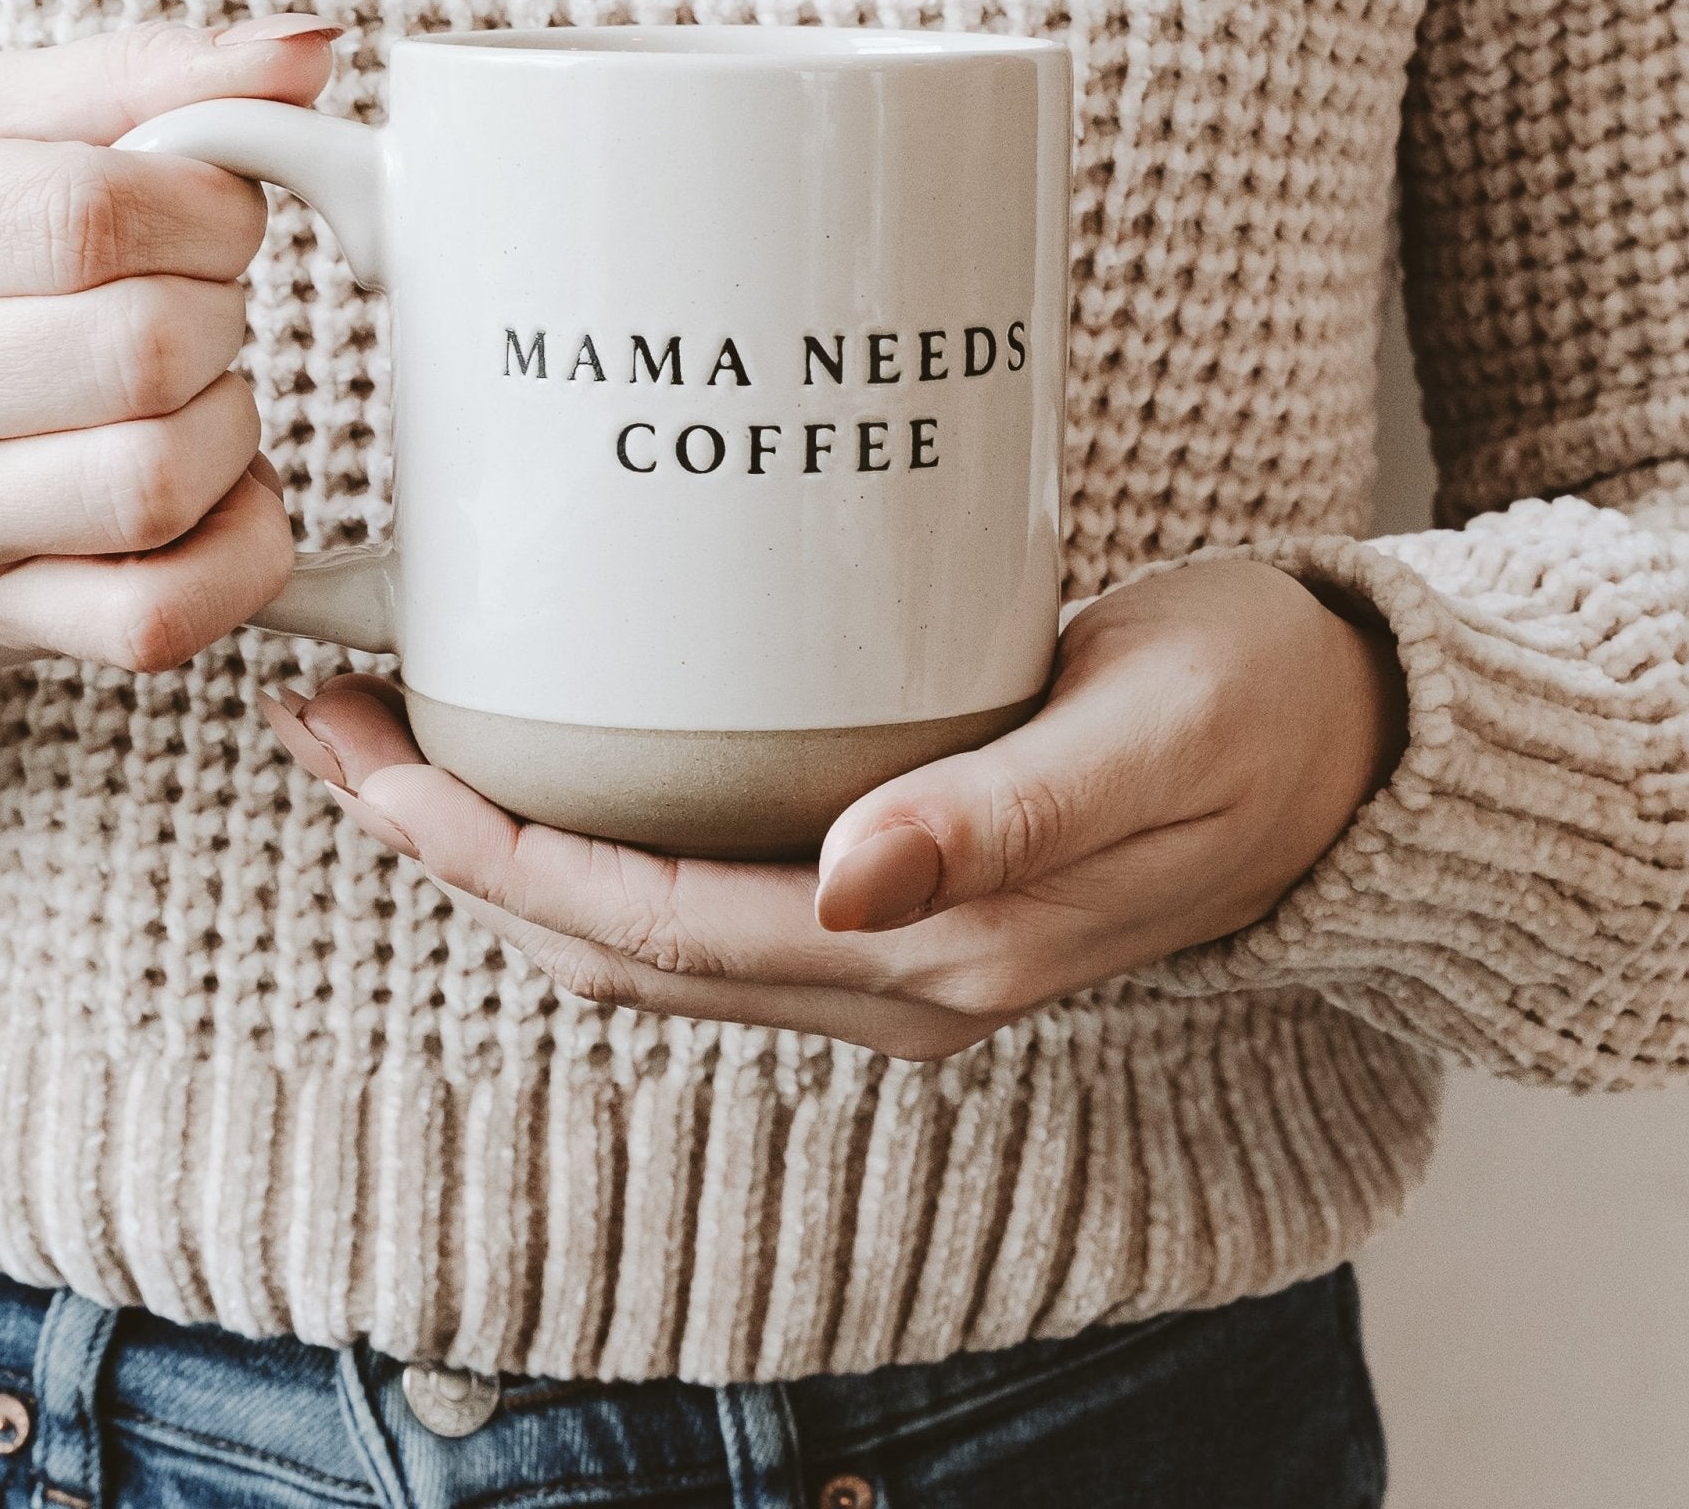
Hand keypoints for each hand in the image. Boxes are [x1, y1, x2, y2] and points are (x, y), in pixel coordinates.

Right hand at [0, 17, 339, 668]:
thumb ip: (150, 77)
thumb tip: (308, 51)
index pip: (90, 214)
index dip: (209, 211)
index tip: (213, 217)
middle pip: (144, 352)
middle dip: (221, 317)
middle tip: (197, 307)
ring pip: (162, 485)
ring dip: (231, 430)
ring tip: (191, 398)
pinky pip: (165, 614)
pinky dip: (239, 552)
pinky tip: (216, 498)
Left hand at [262, 559, 1408, 1058]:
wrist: (1349, 752)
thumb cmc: (1256, 714)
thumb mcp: (1149, 736)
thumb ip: (1002, 818)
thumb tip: (851, 880)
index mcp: (938, 954)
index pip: (648, 928)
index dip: (490, 856)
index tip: (373, 761)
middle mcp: (891, 974)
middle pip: (609, 941)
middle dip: (453, 849)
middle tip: (338, 725)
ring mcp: (889, 944)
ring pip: (640, 927)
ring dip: (508, 844)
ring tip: (403, 733)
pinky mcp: (896, 888)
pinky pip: (701, 889)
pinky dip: (596, 833)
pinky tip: (557, 750)